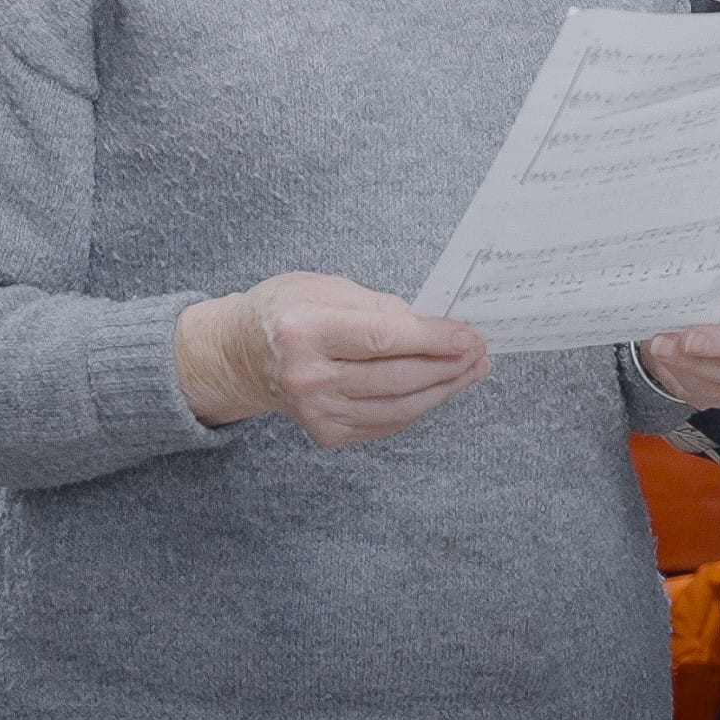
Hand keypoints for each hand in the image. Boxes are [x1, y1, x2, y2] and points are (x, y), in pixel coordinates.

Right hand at [174, 272, 488, 445]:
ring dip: (443, 389)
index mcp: (305, 331)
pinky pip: (385, 423)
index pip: (382, 339)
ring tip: (471, 370)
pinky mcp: (326, 432)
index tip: (469, 335)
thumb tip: (430, 322)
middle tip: (479, 351)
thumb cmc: (285, 311)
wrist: (240, 355)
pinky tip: (439, 388)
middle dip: (448, 365)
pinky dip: (418, 406)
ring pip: (397, 407)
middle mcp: (307, 376)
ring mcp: (316, 411)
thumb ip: (376, 305)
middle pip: (396, 377)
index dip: (433, 339)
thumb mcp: (324, 287)